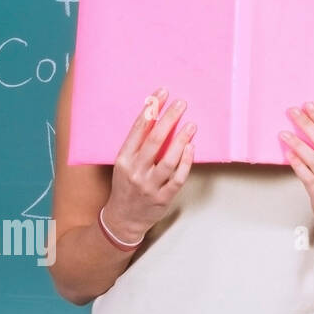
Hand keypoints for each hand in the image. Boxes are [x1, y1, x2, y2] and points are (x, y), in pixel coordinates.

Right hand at [106, 88, 195, 243]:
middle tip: (181, 104)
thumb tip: (158, 116)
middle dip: (169, 119)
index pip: (138, 130)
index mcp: (123, 159)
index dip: (151, 110)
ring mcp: (149, 185)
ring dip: (181, 140)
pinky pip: (178, 178)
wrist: (122, 219)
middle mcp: (135, 171)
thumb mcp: (124, 164)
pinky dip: (186, 162)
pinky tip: (192, 148)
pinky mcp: (163, 198)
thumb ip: (138, 145)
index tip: (162, 94)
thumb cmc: (126, 186)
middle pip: (154, 141)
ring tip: (191, 124)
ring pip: (168, 160)